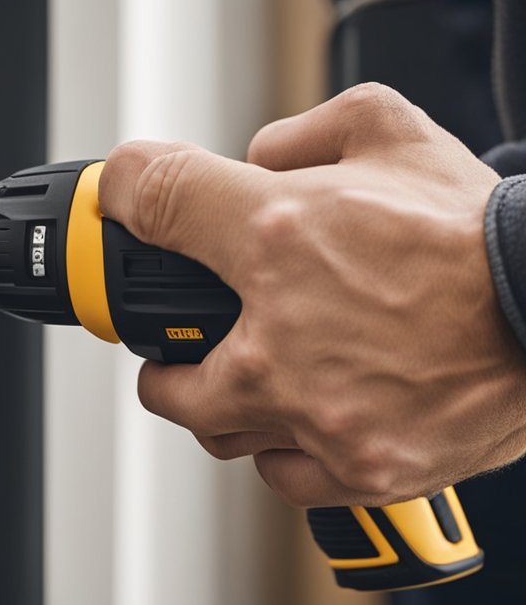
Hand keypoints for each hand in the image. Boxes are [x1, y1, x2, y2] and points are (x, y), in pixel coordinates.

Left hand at [98, 83, 525, 506]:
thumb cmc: (482, 232)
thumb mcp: (387, 129)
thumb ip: (302, 134)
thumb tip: (255, 158)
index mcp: (279, 238)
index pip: (154, 199)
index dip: (125, 195)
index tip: (122, 204)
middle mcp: (285, 339)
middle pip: (160, 378)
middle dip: (167, 362)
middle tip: (187, 346)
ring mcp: (320, 416)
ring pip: (221, 434)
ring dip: (226, 407)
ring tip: (254, 377)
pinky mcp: (364, 469)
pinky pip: (285, 475)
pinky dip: (288, 448)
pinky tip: (309, 416)